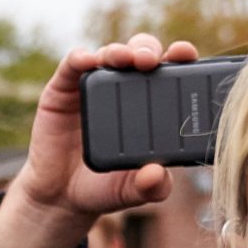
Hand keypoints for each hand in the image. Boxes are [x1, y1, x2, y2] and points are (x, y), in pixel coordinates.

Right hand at [0, 34, 200, 247]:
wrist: (61, 197)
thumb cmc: (103, 187)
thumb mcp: (133, 191)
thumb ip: (151, 186)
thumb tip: (158, 175)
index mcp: (151, 106)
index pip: (170, 71)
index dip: (180, 58)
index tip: (187, 55)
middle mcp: (125, 89)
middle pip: (142, 54)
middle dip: (149, 49)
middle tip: (151, 61)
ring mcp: (94, 86)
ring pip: (111, 53)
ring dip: (120, 50)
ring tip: (125, 60)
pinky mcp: (63, 88)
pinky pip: (73, 63)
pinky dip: (81, 56)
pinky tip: (88, 60)